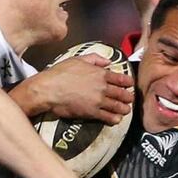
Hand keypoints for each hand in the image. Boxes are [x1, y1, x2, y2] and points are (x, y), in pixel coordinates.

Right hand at [12, 53, 133, 124]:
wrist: (48, 89)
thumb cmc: (60, 73)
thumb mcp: (78, 59)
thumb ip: (95, 58)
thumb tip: (108, 62)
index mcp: (100, 73)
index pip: (122, 79)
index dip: (128, 82)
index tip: (130, 85)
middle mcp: (103, 87)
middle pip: (122, 94)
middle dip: (128, 97)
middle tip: (130, 99)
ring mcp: (98, 101)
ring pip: (118, 106)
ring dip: (124, 109)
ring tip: (126, 110)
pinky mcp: (92, 113)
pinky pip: (108, 117)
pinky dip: (115, 119)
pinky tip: (117, 119)